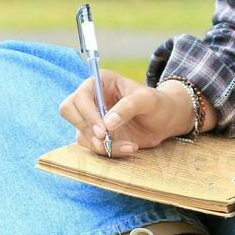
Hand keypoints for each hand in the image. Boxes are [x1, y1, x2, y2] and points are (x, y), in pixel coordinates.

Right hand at [58, 68, 189, 157]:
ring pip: (80, 133)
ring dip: (101, 144)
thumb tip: (107, 124)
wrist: (165, 120)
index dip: (87, 113)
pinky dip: (110, 151)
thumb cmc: (157, 103)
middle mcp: (91, 99)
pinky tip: (130, 148)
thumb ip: (128, 107)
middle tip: (104, 140)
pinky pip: (93, 146)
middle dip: (85, 128)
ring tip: (128, 146)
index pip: (80, 96)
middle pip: (68, 111)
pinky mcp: (97, 136)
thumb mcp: (147, 100)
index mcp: (99, 82)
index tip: (103, 131)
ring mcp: (92, 119)